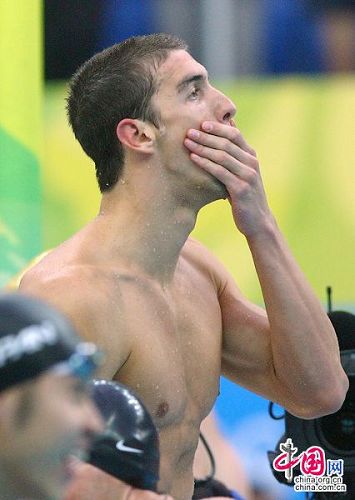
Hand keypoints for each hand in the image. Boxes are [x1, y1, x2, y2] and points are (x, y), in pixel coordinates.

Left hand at [184, 121, 272, 237]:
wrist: (258, 221)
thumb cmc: (245, 196)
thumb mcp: (242, 173)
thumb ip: (235, 155)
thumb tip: (227, 133)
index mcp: (251, 157)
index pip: (235, 135)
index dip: (218, 127)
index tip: (201, 123)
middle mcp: (251, 163)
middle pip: (226, 143)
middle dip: (206, 136)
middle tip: (189, 131)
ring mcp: (247, 176)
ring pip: (222, 156)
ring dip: (203, 147)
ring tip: (187, 142)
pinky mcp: (241, 189)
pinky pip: (220, 172)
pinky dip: (206, 163)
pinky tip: (194, 158)